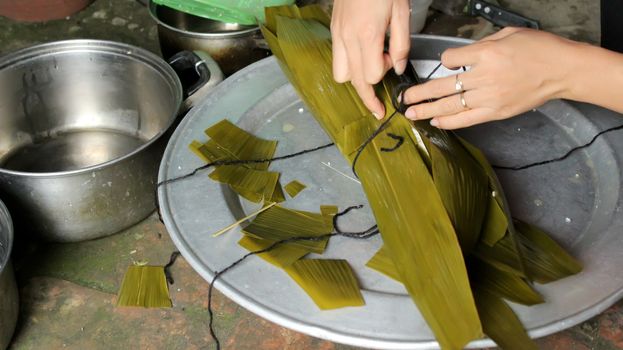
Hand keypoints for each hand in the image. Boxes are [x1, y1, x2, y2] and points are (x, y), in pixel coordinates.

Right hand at [331, 0, 410, 118]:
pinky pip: (337, 59)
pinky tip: (361, 57)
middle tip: (377, 108)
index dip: (385, 75)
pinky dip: (348, 66)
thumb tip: (398, 68)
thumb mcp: (401, 12)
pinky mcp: (333, 30)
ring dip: (355, 79)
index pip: (372, 75)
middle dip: (366, 97)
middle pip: (354, 82)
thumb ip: (401, 44)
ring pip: (341, 75)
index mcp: (368, 35)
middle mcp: (348, 38)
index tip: (393, 63)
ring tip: (369, 70)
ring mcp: (338, 35)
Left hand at [402, 28, 582, 128]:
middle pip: (443, 86)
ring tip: (411, 113)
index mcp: (486, 54)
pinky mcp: (496, 111)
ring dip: (427, 110)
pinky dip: (449, 122)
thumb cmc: (540, 49)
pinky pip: (467, 119)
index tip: (446, 63)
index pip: (450, 59)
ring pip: (450, 105)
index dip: (444, 61)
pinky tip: (435, 121)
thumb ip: (482, 45)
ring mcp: (490, 97)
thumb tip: (464, 55)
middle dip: (420, 93)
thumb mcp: (508, 34)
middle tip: (404, 98)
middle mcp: (484, 77)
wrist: (563, 69)